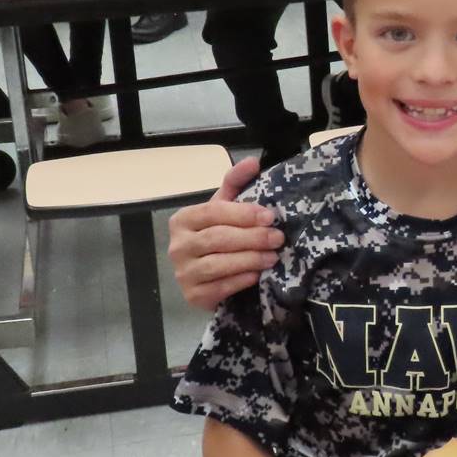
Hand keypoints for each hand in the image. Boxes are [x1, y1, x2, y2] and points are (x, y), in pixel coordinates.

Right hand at [167, 155, 286, 309]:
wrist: (208, 277)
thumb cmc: (218, 236)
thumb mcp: (224, 209)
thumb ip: (235, 184)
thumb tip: (252, 161)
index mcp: (184, 219)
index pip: (214, 212)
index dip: (243, 213)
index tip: (270, 216)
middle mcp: (178, 246)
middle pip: (218, 238)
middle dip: (252, 238)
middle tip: (278, 238)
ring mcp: (183, 272)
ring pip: (218, 264)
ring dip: (249, 259)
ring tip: (273, 257)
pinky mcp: (192, 295)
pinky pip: (219, 287)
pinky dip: (240, 280)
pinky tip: (257, 275)